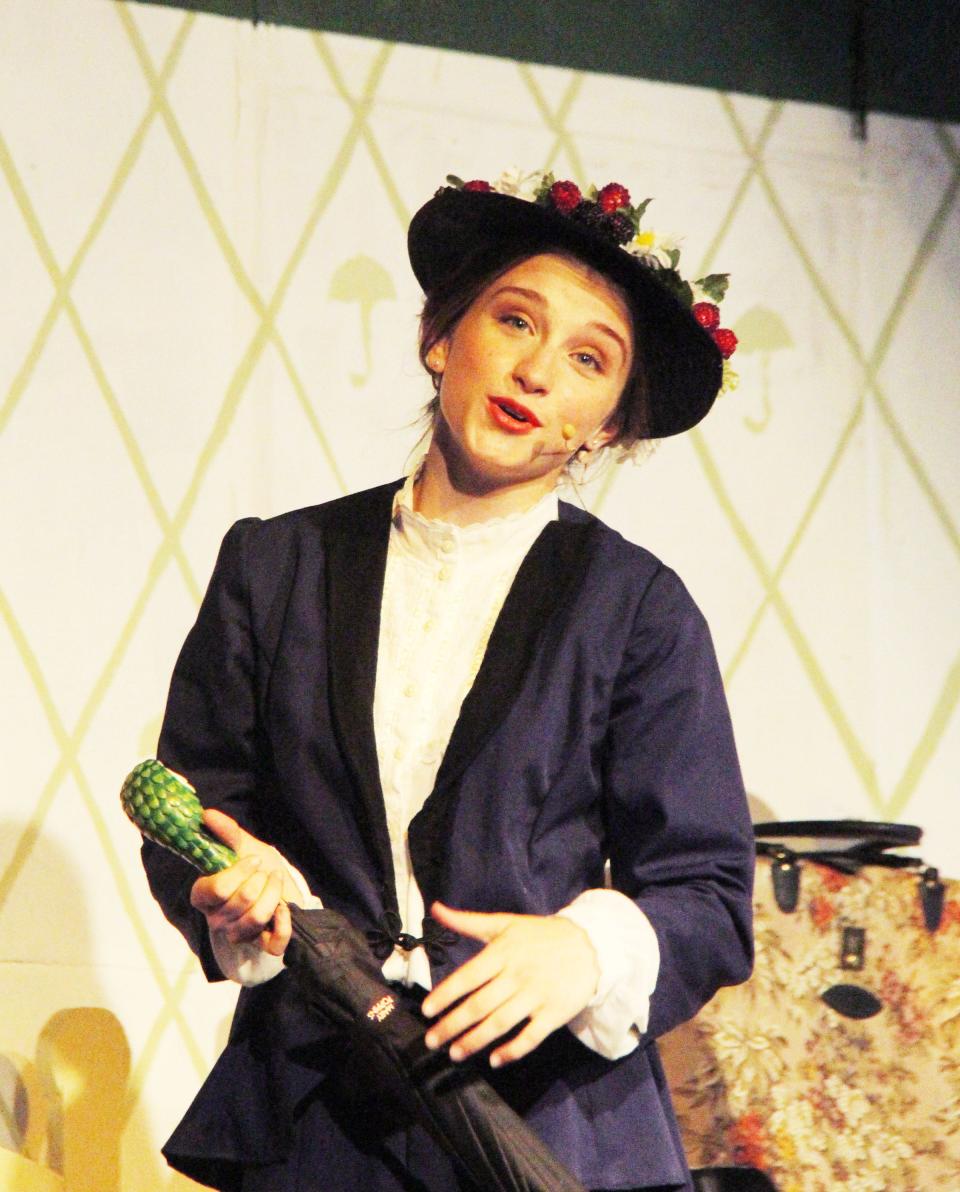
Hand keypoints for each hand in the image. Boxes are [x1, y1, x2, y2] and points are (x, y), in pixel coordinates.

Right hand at [189, 810, 298, 955]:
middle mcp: (215, 918)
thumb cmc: (257, 865)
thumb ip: (227, 833)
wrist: (280, 884)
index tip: (254, 860)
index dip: (239, 872)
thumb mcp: (245, 846)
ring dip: (274, 895)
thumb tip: (207, 814)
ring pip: (256, 918)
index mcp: (204, 895)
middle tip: (267, 872)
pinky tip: (285, 909)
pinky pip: (273, 943)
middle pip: (242, 900)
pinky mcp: (258, 945)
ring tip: (276, 883)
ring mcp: (236, 934)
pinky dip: (284, 925)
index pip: (216, 889)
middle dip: (263, 880)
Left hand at [421, 901, 599, 1067]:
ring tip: (454, 1054)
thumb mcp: (505, 923)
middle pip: (480, 1005)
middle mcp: (517, 975)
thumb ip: (468, 921)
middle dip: (453, 1025)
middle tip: (432, 1041)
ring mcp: (536, 996)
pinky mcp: (554, 1014)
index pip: (468, 976)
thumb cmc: (540, 936)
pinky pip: (531, 1037)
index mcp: (503, 952)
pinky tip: (495, 1061)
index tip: (426, 1011)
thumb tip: (435, 909)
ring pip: (500, 1023)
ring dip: (475, 1041)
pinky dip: (513, 1051)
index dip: (446, 994)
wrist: (590, 946)